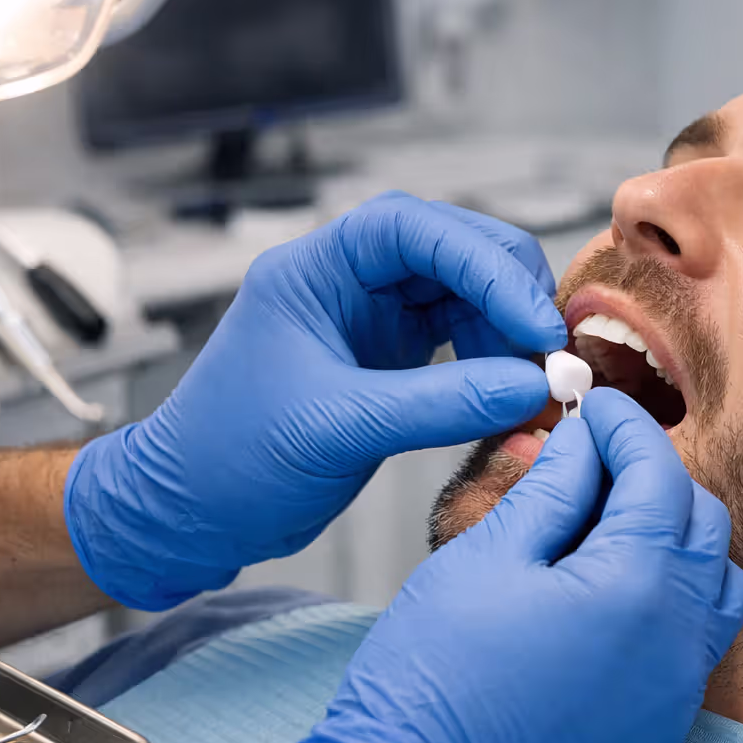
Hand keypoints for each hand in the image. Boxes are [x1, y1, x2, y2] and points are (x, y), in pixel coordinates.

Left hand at [65, 193, 566, 608]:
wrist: (189, 512)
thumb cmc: (231, 460)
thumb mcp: (338, 428)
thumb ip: (439, 403)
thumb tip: (536, 386)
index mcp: (315, 270)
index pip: (412, 229)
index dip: (482, 264)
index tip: (534, 321)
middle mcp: (348, 280)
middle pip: (452, 249)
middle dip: (508, 292)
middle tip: (553, 351)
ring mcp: (371, 315)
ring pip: (465, 294)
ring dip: (510, 332)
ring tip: (538, 385)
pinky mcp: (390, 356)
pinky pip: (461, 339)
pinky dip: (495, 363)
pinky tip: (512, 397)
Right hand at [269, 388, 742, 742]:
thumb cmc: (434, 682)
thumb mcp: (486, 557)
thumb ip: (551, 490)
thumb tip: (581, 444)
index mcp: (636, 584)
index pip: (659, 474)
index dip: (624, 426)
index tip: (594, 406)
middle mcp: (678, 639)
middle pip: (702, 522)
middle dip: (653, 476)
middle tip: (591, 460)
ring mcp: (676, 691)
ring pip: (715, 583)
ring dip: (675, 540)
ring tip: (605, 527)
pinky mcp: (661, 729)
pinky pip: (696, 643)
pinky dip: (671, 600)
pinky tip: (608, 593)